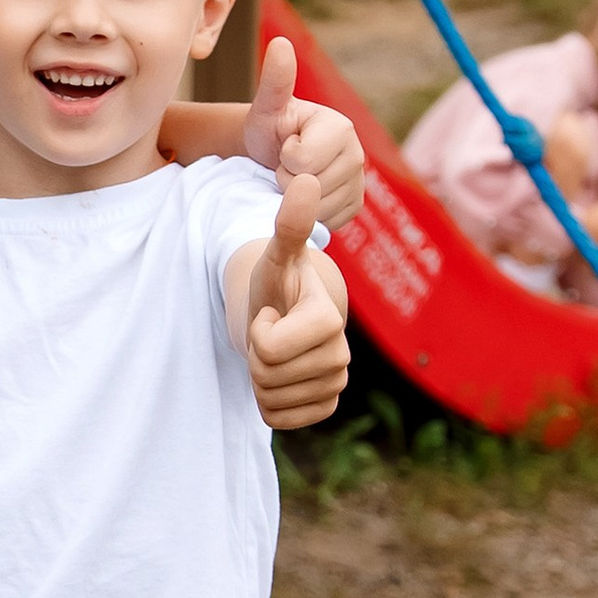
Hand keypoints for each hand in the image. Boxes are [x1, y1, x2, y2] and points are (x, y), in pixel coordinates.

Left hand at [241, 31, 364, 229]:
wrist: (274, 157)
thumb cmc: (269, 129)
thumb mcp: (267, 107)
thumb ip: (275, 80)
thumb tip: (280, 42)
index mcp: (341, 127)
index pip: (302, 162)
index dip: (283, 160)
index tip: (283, 147)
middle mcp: (358, 154)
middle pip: (311, 188)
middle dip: (287, 181)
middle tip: (285, 166)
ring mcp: (359, 183)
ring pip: (317, 209)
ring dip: (295, 201)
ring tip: (293, 179)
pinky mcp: (354, 207)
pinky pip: (326, 223)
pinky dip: (308, 216)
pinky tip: (303, 198)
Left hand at [243, 175, 349, 428]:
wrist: (286, 317)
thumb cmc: (277, 284)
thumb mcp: (275, 257)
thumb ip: (288, 224)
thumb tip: (305, 177)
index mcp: (329, 319)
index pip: (269, 348)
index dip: (258, 332)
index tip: (270, 313)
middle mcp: (341, 356)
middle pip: (267, 376)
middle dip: (256, 355)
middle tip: (271, 332)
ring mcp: (336, 384)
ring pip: (272, 400)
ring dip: (261, 378)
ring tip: (275, 351)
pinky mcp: (325, 407)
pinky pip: (281, 420)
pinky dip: (269, 403)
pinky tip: (280, 376)